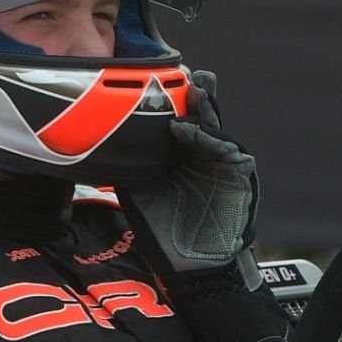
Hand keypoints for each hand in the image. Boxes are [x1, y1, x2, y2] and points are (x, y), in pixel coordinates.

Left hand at [121, 70, 257, 273]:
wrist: (194, 268)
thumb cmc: (167, 233)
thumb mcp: (139, 192)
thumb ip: (129, 165)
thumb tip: (100, 142)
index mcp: (182, 156)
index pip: (179, 120)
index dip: (172, 100)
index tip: (159, 79)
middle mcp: (204, 156)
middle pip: (202, 118)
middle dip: (196, 95)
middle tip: (186, 73)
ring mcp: (224, 165)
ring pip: (217, 130)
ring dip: (206, 110)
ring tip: (193, 91)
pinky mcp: (241, 177)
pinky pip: (230, 152)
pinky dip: (211, 139)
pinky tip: (191, 131)